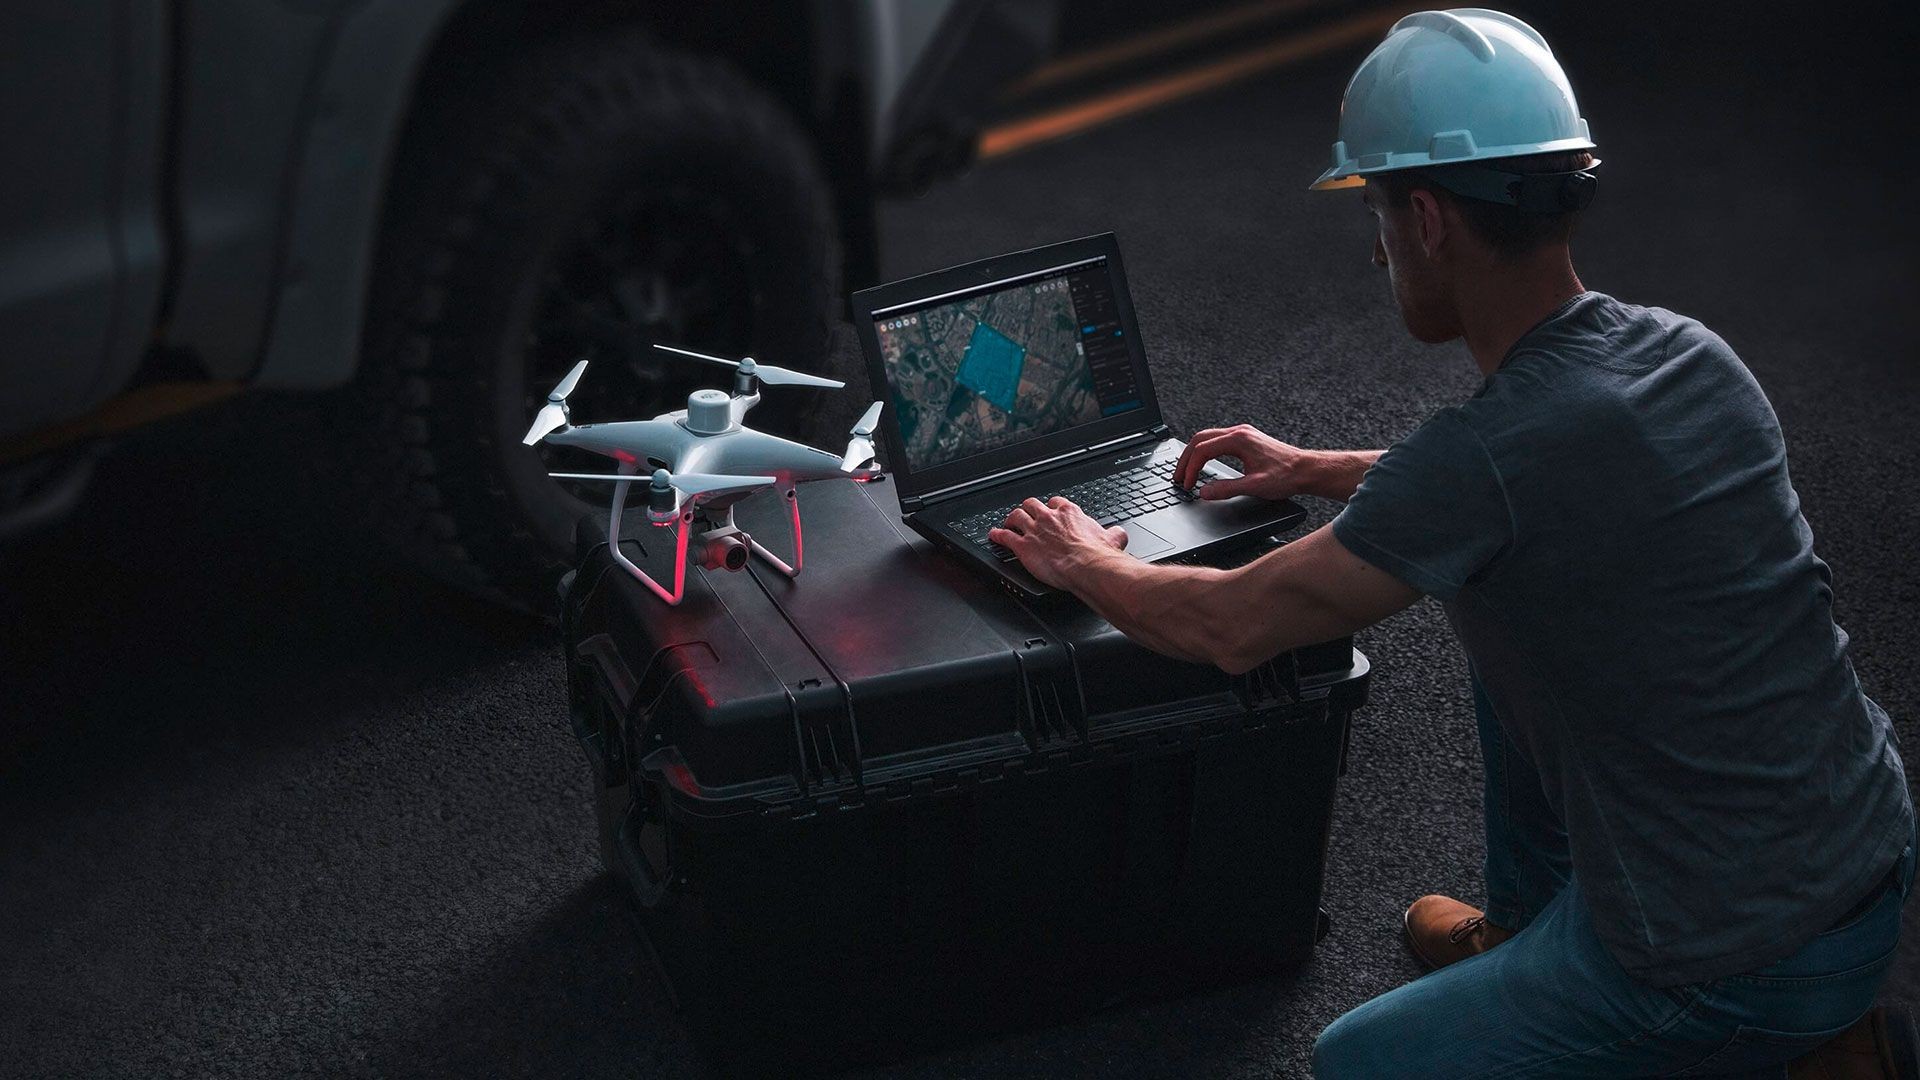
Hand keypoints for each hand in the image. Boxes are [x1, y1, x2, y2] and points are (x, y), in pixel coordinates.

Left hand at [987, 496, 1128, 588]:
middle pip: (1032, 504)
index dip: (1051, 508)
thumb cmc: (1097, 555)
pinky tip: (993, 535)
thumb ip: (1114, 533)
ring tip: (1009, 522)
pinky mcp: (1023, 546)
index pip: (1055, 503)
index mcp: (1069, 513)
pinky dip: (997, 535)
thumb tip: (1119, 533)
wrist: (1085, 566)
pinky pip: (1005, 536)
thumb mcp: (1113, 539)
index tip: (1051, 512)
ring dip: (1011, 518)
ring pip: (1016, 516)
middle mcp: (1049, 518)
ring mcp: (1034, 530)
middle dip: (1028, 508)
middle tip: (1027, 514)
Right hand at [1174, 423, 1318, 500]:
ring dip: (1194, 454)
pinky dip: (1205, 452)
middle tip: (1178, 477)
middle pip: (1200, 439)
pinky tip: (1204, 463)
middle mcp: (1239, 433)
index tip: (1186, 484)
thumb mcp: (1254, 486)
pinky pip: (1217, 440)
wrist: (1307, 470)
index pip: (1202, 450)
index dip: (1190, 468)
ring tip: (1187, 471)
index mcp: (1238, 440)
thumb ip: (1226, 489)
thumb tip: (1204, 492)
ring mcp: (1243, 434)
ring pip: (1207, 438)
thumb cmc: (1286, 475)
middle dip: (1186, 459)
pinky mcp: (1246, 439)